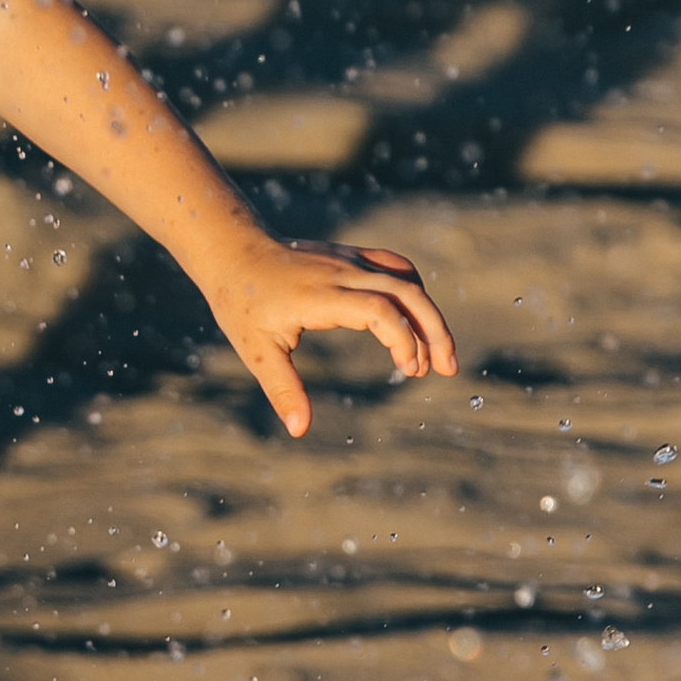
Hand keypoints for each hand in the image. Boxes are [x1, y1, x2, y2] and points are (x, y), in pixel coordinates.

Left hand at [204, 233, 455, 438]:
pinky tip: (416, 322)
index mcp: (321, 296)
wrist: (232, 250)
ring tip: (438, 355)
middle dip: (435, 330)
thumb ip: (282, 389)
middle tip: (448, 368)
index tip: (408, 370)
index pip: (380, 309)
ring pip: (406, 279)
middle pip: (407, 291)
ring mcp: (349, 261)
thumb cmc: (240, 303)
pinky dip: (414, 293)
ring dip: (429, 314)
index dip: (402, 339)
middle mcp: (342, 273)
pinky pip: (395, 268)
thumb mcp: (256, 351)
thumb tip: (300, 431)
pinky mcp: (351, 257)